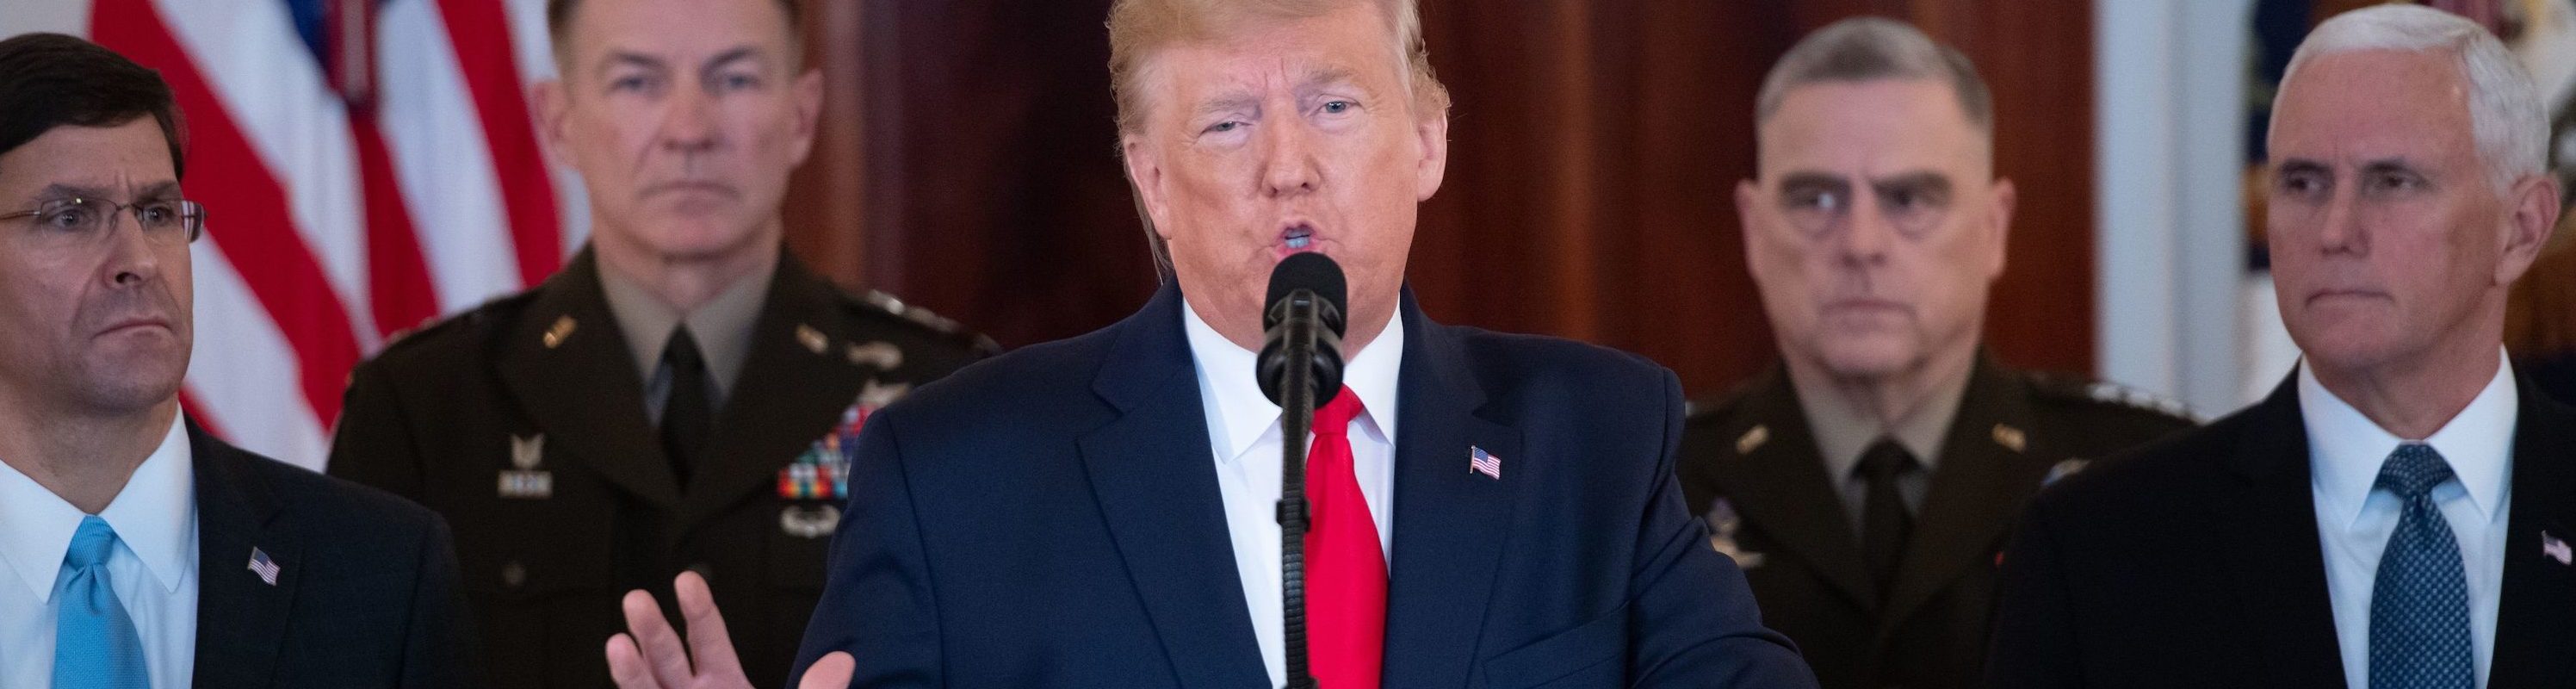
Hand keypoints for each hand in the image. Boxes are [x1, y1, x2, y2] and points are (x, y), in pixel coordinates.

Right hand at [605, 570, 855, 688]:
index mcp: (725, 686)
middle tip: (638, 600)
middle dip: (653, 630)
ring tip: (618, 643)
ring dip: (631, 669)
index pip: (709, 640)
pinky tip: (622, 672)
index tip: (687, 582)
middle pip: (669, 658)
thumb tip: (843, 662)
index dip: (698, 611)